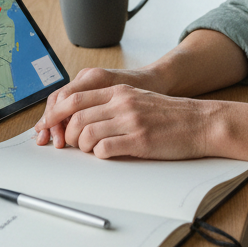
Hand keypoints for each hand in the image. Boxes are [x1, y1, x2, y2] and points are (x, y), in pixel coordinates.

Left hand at [35, 70, 216, 159]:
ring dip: (81, 147)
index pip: (74, 98)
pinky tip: (107, 154)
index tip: (47, 125)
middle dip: (66, 134)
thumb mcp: (137, 99)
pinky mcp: (139, 141)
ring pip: (85, 134)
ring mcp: (130, 121)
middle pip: (75, 117)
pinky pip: (104, 149)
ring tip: (91, 150)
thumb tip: (79, 118)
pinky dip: (98, 155)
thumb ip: (111, 104)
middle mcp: (121, 102)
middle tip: (70, 144)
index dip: (55, 113)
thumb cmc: (168, 115)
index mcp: (118, 91)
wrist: (200, 122)